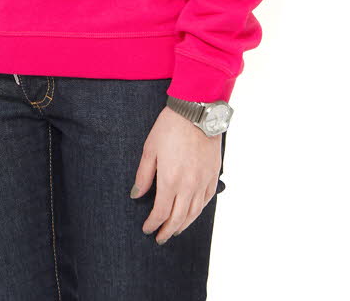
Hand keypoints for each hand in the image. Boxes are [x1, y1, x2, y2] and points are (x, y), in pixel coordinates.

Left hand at [131, 106, 222, 242]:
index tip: (147, 228)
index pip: (161, 212)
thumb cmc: (170, 127)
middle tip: (160, 237)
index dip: (153, 223)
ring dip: (184, 225)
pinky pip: (207, 200)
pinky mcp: (213, 174)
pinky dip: (198, 210)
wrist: (196, 112)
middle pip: (178, 218)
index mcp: (170, 180)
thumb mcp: (150, 148)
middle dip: (167, 230)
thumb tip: (136, 195)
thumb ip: (144, 175)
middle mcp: (189, 185)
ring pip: (194, 212)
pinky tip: (192, 212)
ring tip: (175, 229)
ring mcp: (203, 181)